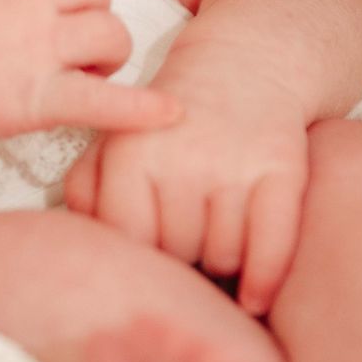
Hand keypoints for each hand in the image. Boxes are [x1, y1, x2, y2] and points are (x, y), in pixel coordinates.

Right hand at [0, 0, 183, 162]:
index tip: (51, 21)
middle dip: (98, 16)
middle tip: (81, 48)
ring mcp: (36, 47)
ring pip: (111, 35)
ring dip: (109, 57)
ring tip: (90, 77)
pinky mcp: (38, 97)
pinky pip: (105, 99)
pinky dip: (141, 108)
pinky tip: (169, 114)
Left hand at [66, 66, 310, 314]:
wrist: (246, 62)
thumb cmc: (171, 119)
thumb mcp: (116, 140)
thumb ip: (86, 190)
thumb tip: (79, 246)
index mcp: (131, 153)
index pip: (126, 242)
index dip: (138, 254)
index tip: (147, 248)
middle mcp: (181, 157)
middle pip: (175, 254)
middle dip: (180, 254)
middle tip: (187, 231)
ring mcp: (234, 164)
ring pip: (221, 258)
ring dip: (220, 260)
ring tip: (216, 230)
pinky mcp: (281, 168)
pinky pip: (272, 246)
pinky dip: (264, 281)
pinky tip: (255, 299)